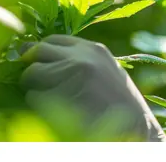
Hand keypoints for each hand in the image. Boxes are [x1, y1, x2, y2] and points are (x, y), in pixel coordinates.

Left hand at [20, 34, 165, 141]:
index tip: (37, 62)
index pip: (53, 40)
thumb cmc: (118, 102)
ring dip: (34, 86)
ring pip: (31, 74)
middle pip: (38, 51)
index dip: (41, 52)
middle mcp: (81, 58)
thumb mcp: (104, 69)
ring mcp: (71, 76)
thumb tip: (38, 54)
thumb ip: (79, 59)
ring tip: (50, 99)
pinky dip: (38, 104)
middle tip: (35, 80)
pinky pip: (34, 96)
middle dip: (33, 66)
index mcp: (93, 49)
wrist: (134, 126)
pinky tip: (55, 112)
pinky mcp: (61, 96)